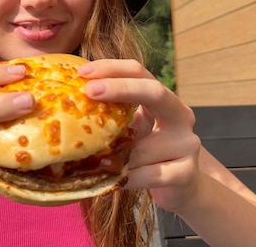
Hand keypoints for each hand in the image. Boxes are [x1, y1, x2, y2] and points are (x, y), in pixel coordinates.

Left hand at [79, 59, 200, 210]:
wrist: (181, 186)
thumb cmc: (147, 152)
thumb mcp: (132, 129)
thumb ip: (113, 116)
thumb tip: (68, 103)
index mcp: (163, 98)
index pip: (139, 72)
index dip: (112, 68)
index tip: (83, 72)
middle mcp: (180, 115)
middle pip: (154, 92)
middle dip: (120, 88)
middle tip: (89, 90)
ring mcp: (186, 143)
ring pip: (143, 146)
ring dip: (115, 153)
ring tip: (88, 158)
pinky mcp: (186, 172)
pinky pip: (149, 174)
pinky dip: (127, 177)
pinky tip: (111, 179)